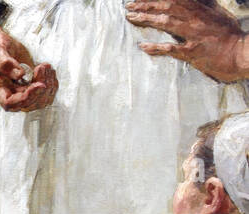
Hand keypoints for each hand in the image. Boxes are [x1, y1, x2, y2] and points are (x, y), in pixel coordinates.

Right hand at [0, 14, 57, 111]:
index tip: (38, 84)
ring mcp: (18, 90)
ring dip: (48, 86)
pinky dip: (50, 82)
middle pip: (26, 104)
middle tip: (42, 67)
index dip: (26, 97)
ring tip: (45, 66)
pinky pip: (43, 93)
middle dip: (40, 89)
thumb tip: (20, 74)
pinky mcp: (28, 84)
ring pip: (37, 101)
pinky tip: (47, 69)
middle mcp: (7, 93)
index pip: (9, 103)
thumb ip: (4, 62)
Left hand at [127, 0, 248, 81]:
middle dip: (146, 5)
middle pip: (168, 6)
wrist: (240, 54)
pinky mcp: (193, 52)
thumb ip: (204, 6)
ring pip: (167, 21)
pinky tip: (142, 46)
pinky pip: (171, 48)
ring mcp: (194, 34)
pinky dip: (156, 47)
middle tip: (129, 7)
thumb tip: (194, 0)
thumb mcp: (218, 15)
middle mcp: (197, 19)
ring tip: (131, 17)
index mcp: (202, 9)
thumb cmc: (229, 36)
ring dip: (147, 18)